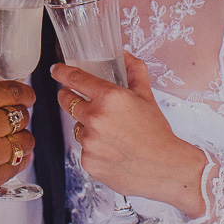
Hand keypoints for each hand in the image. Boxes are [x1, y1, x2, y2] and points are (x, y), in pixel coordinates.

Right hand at [0, 81, 35, 216]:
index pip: (12, 92)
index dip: (24, 94)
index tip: (27, 97)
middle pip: (21, 117)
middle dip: (19, 117)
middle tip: (14, 121)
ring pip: (24, 142)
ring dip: (21, 140)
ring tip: (13, 141)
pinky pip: (16, 167)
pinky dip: (19, 161)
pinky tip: (14, 158)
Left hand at [54, 53, 207, 217]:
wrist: (166, 168)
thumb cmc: (157, 133)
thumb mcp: (147, 97)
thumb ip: (134, 72)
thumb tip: (126, 56)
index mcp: (109, 98)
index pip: (75, 79)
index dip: (62, 73)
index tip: (56, 71)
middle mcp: (96, 118)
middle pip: (67, 102)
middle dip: (69, 97)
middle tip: (78, 99)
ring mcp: (90, 142)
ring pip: (78, 128)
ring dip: (87, 127)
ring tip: (111, 134)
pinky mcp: (89, 162)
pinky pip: (84, 150)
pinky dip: (94, 149)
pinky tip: (112, 151)